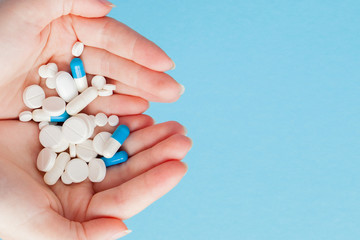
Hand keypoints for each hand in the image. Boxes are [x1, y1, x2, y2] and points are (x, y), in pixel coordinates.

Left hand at [0, 0, 182, 118]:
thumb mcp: (24, 9)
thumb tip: (109, 4)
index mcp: (66, 26)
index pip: (112, 37)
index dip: (141, 50)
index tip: (167, 64)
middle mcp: (70, 53)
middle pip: (116, 66)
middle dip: (147, 77)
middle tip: (175, 91)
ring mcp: (65, 83)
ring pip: (108, 90)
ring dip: (136, 96)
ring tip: (160, 104)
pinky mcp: (56, 108)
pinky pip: (90, 111)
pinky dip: (113, 114)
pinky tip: (134, 115)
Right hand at [0, 118, 190, 238]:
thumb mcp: (35, 226)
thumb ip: (81, 235)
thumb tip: (124, 228)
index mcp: (81, 210)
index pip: (126, 198)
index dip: (154, 183)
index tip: (181, 166)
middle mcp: (84, 184)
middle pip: (129, 169)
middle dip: (157, 154)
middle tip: (183, 138)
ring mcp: (78, 157)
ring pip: (120, 145)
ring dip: (146, 136)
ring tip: (171, 124)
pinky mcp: (69, 133)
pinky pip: (101, 124)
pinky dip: (121, 118)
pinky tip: (142, 112)